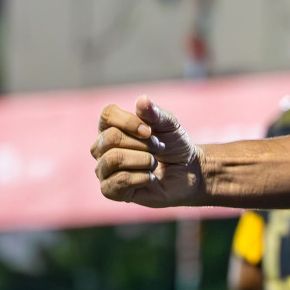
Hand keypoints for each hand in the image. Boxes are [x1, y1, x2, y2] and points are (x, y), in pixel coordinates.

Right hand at [91, 95, 206, 206]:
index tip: (150, 130)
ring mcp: (104, 169)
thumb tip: (142, 99)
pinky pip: (119, 180)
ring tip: (154, 163)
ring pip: (113, 159)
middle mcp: (102, 147)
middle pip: (110, 138)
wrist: (187, 172)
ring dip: (143, 160)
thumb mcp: (170, 125)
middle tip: (158, 149)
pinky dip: (142, 177)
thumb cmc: (174, 145)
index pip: (107, 115)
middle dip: (142, 144)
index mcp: (112, 127)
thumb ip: (155, 114)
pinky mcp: (110, 190)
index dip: (129, 121)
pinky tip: (150, 178)